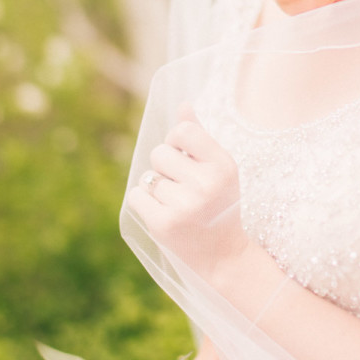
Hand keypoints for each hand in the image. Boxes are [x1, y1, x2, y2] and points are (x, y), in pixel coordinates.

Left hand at [126, 105, 245, 282]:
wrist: (223, 255)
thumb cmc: (219, 204)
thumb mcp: (218, 169)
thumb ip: (199, 136)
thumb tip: (183, 105)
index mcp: (223, 165)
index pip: (183, 132)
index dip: (176, 141)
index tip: (185, 157)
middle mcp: (206, 184)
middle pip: (160, 153)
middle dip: (165, 167)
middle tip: (183, 186)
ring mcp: (184, 205)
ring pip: (148, 176)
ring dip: (157, 188)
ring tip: (178, 203)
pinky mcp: (164, 224)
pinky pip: (136, 196)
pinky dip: (145, 203)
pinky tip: (164, 213)